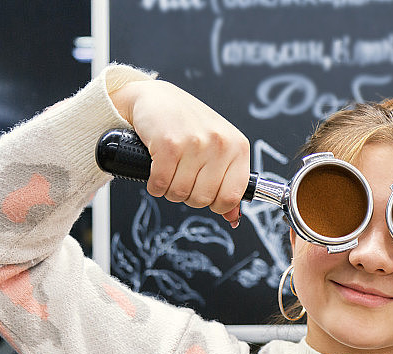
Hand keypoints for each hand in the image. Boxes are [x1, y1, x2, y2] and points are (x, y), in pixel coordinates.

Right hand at [109, 80, 248, 226]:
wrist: (156, 98)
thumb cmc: (188, 124)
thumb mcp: (218, 149)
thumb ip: (228, 183)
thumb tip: (233, 217)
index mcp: (238, 147)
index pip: (232, 196)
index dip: (216, 203)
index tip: (207, 194)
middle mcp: (220, 144)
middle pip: (203, 199)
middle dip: (188, 195)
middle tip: (183, 176)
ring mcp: (195, 143)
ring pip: (180, 194)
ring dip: (169, 189)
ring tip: (170, 170)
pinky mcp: (168, 144)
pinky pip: (160, 184)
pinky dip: (154, 184)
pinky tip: (157, 168)